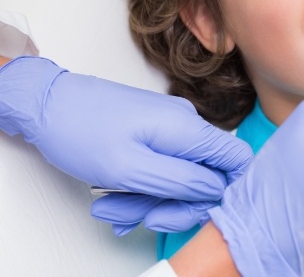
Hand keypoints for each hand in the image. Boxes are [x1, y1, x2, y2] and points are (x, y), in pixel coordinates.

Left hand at [0, 56, 252, 232]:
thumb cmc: (80, 130)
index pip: (237, 158)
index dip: (226, 190)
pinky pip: (161, 168)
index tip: (194, 209)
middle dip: (173, 204)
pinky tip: (115, 199)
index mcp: (187, 128)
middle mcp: (185, 125)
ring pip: (178, 176)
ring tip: (113, 208)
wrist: (47, 104)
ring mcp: (169, 128)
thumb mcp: (131, 168)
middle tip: (141, 218)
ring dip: (149, 200)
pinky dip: (142, 188)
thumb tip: (217, 189)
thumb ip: (181, 181)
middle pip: (205, 176)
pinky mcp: (153, 132)